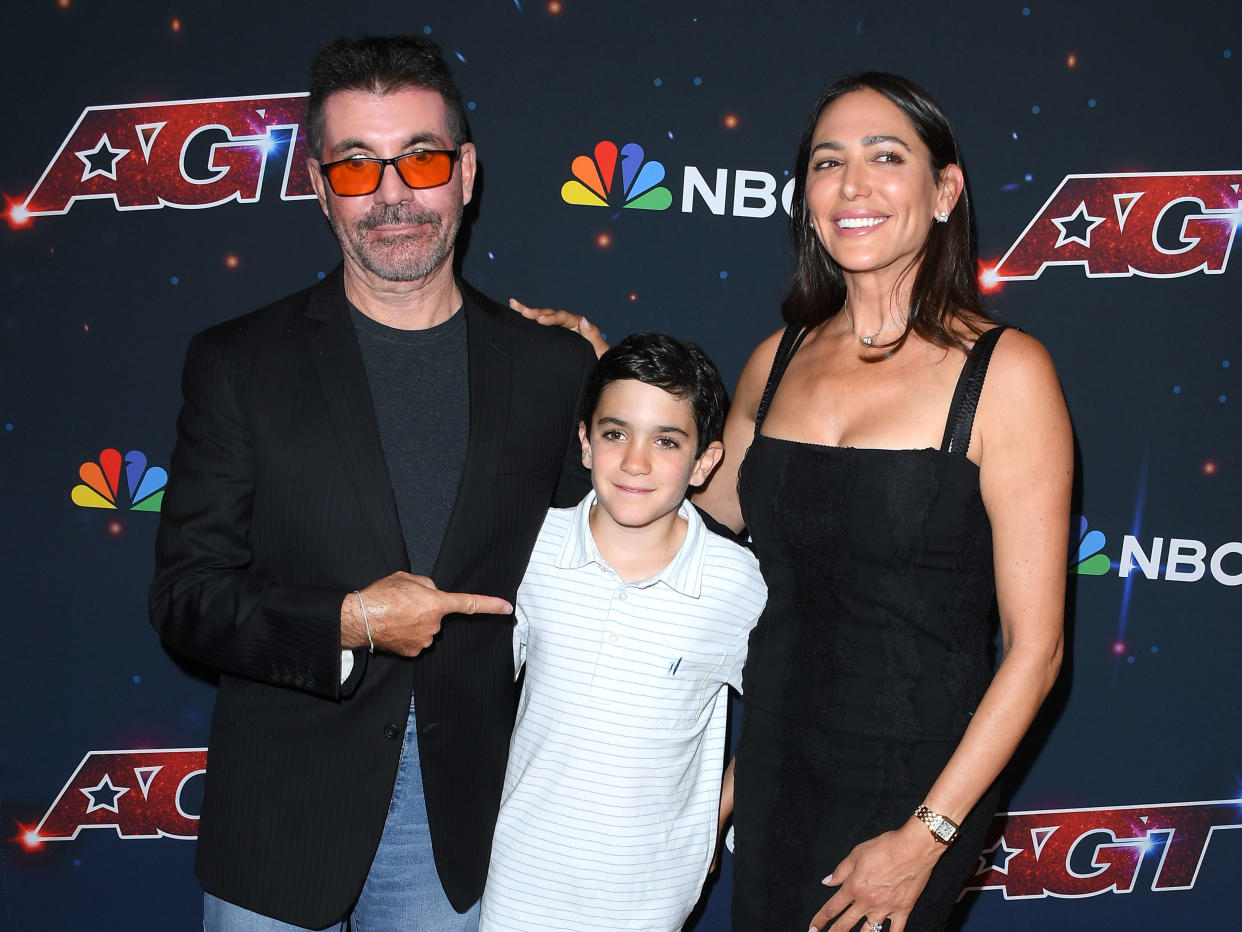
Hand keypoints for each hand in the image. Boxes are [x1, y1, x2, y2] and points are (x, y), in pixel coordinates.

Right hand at [343, 572, 512, 656]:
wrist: (358, 618)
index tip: (506, 608)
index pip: (469, 604)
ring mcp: (424, 641)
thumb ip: (427, 584)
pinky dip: (408, 635)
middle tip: (405, 604)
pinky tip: (394, 627)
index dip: (490, 605)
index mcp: (436, 603)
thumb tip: (432, 593)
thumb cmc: (381, 595)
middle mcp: (434, 625)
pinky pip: (417, 640)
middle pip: (438, 616)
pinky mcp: (413, 652)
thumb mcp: (407, 578)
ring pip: (427, 629)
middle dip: (427, 609)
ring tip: (396, 615)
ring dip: (417, 622)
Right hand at [508, 298, 609, 357]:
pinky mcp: (553, 339)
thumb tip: (584, 320)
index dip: (552, 318)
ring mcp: (560, 332)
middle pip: (551, 315)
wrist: (597, 379)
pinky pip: (541, 330)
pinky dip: (529, 323)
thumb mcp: (600, 353)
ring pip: (543, 319)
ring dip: (529, 312)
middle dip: (536, 312)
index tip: (540, 321)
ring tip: (514, 305)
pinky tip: (516, 314)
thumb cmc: (600, 367)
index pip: (564, 318)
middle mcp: (569, 326)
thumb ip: (594, 338)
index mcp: (581, 327)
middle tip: (522, 311)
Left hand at [808, 819, 943, 931]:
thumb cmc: (886, 847)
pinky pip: (895, 931)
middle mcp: (867, 901)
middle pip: (845, 924)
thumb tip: (827, 881)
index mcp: (854, 887)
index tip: (812, 928)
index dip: (820, 919)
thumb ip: (840, 871)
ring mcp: (885, 908)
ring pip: (868, 931)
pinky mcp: (903, 910)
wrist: (914, 848)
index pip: (832, 908)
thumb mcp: (857, 853)